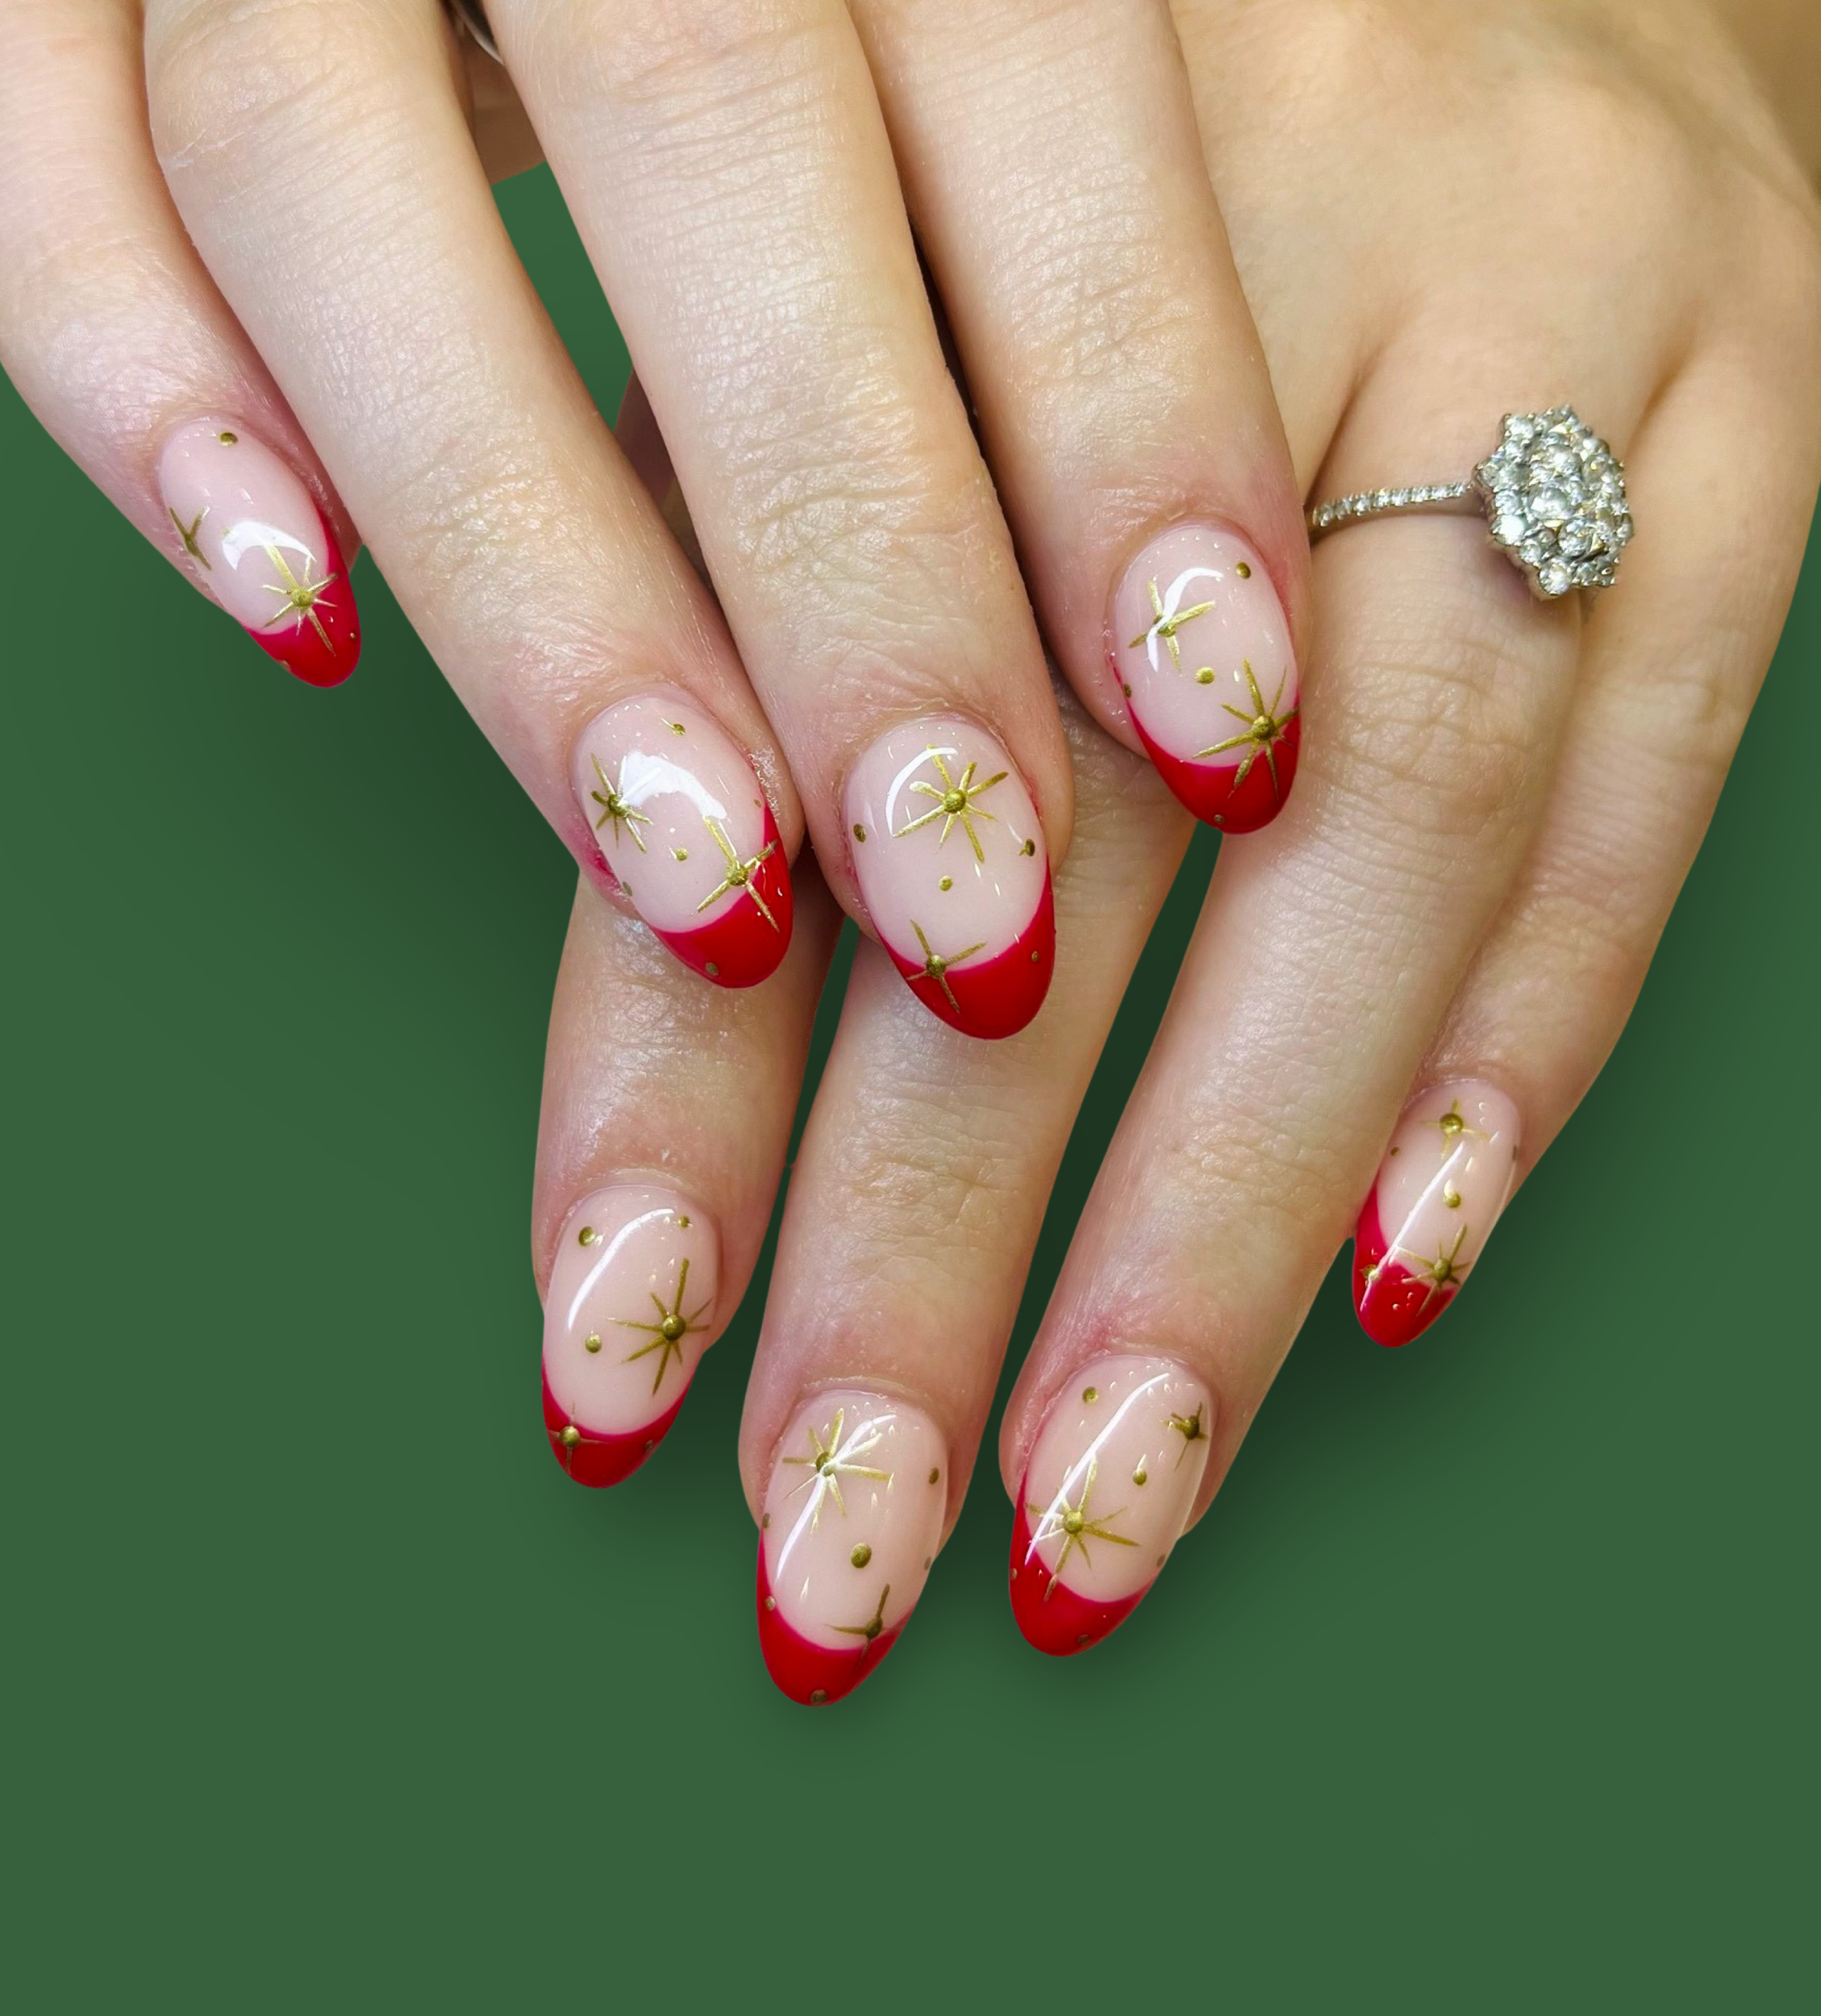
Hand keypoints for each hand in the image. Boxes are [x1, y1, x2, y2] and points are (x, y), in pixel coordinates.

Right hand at [0, 0, 1319, 1030]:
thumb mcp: (942, 48)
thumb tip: (1195, 661)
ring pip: (324, 161)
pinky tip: (291, 621)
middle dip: (851, 569)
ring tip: (686, 871)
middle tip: (967, 912)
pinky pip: (18, 125)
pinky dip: (121, 374)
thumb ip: (1029, 255)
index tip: (1224, 735)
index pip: (1033, 53)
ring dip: (517, 565)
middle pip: (711, 135)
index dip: (1129, 408)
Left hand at [527, 0, 1819, 1697]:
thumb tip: (666, 1011)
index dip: (677, 1078)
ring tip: (1096, 1506)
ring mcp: (1521, 326)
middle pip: (1055, 816)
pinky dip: (1517, 1043)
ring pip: (1380, 837)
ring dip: (1217, 1216)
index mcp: (913, 218)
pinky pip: (1649, 768)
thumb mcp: (846, 336)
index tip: (617, 1364)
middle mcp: (1217, 262)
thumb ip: (744, 629)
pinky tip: (1376, 1271)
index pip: (753, 724)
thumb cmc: (1077, 187)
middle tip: (839, 1546)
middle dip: (929, 1231)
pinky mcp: (1739, 404)